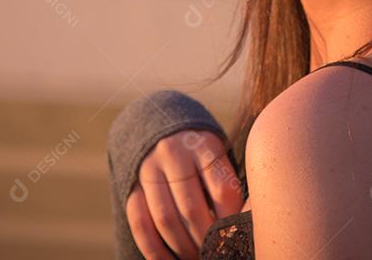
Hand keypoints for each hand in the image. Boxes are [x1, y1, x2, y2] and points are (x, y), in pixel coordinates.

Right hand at [126, 129, 244, 259]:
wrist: (160, 126)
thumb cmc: (201, 151)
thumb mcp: (218, 153)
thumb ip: (226, 181)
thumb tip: (240, 225)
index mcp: (204, 145)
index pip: (222, 189)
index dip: (230, 219)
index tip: (235, 235)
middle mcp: (174, 154)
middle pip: (192, 208)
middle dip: (205, 239)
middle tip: (214, 253)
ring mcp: (150, 169)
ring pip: (165, 218)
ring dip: (182, 247)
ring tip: (195, 257)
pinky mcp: (132, 183)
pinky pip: (139, 221)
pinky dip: (152, 247)